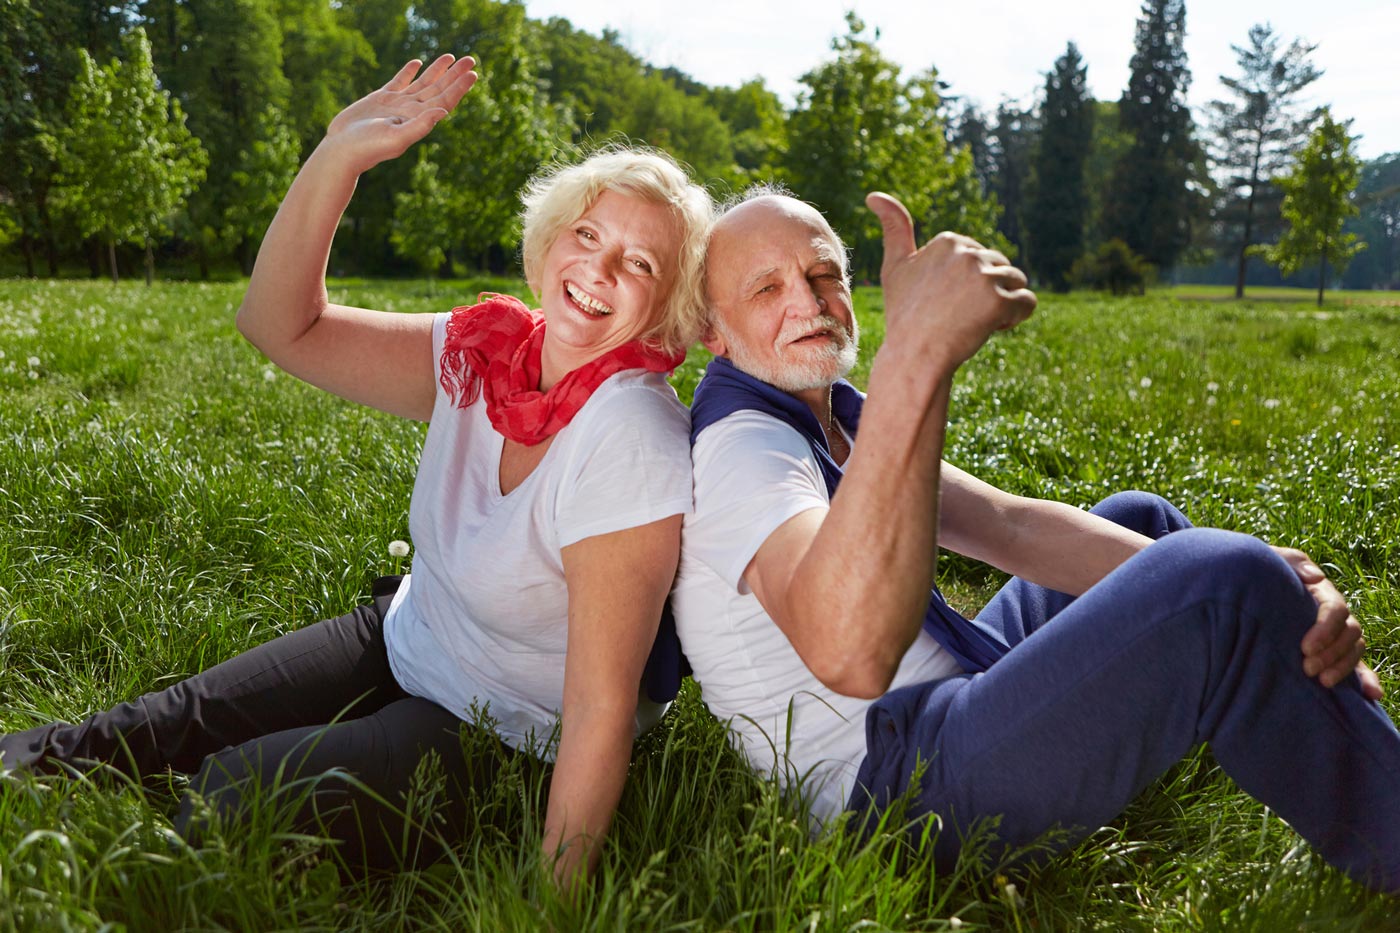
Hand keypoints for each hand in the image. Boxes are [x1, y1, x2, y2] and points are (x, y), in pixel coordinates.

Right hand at [321, 55, 478, 174]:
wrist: (342, 148)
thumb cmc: (368, 147)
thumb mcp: (397, 137)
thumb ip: (420, 126)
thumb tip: (443, 113)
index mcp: (418, 120)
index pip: (444, 101)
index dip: (459, 88)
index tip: (473, 74)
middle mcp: (411, 111)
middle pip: (438, 89)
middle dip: (454, 75)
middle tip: (470, 59)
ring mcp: (397, 104)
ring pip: (422, 83)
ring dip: (437, 70)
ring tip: (451, 57)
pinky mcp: (380, 99)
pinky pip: (399, 82)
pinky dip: (409, 72)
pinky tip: (418, 63)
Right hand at [865, 192, 1035, 367]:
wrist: (913, 356)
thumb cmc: (904, 315)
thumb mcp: (895, 268)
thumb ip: (894, 229)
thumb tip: (873, 195)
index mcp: (948, 241)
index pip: (981, 257)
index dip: (969, 283)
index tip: (944, 300)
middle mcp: (967, 252)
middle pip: (1001, 267)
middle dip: (987, 293)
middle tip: (956, 316)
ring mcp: (983, 275)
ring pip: (1016, 282)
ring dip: (1003, 305)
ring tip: (972, 322)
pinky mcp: (999, 300)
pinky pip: (1028, 302)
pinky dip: (1015, 318)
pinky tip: (990, 328)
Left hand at [1274, 545, 1383, 699]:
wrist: (1243, 583)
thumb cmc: (1259, 572)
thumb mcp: (1272, 560)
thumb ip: (1293, 562)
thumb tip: (1317, 578)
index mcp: (1322, 592)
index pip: (1336, 610)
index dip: (1326, 629)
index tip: (1305, 647)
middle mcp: (1331, 614)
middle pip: (1348, 633)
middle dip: (1332, 653)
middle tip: (1308, 669)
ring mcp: (1332, 633)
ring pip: (1353, 649)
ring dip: (1343, 668)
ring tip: (1323, 683)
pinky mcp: (1328, 650)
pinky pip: (1354, 664)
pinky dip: (1365, 679)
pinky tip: (1371, 695)